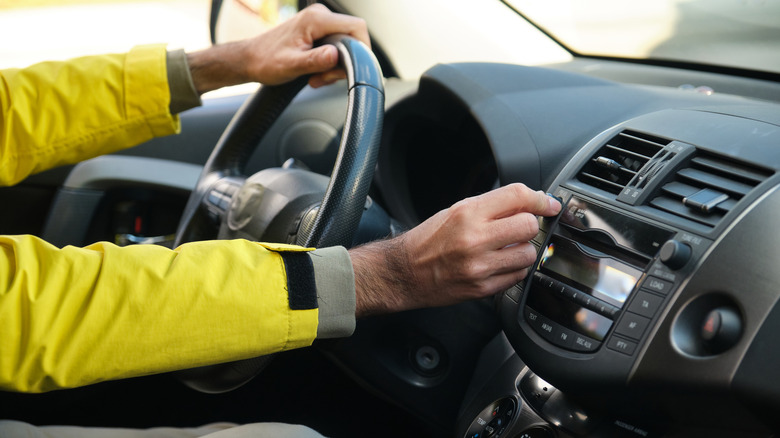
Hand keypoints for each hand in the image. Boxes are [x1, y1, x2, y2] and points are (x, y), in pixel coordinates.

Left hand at [187, 4, 369, 93]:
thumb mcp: (291, 65)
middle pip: (352, 38)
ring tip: (316, 77)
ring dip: (335, 66)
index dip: (362, 49)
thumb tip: (335, 56)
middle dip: (344, 63)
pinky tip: (315, 72)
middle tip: (325, 78)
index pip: (357, 27)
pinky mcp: (317, 31)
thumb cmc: (266, 61)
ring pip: (344, 45)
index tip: (353, 68)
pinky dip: (329, 63)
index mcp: (316, 20)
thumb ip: (315, 60)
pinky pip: (335, 47)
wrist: (250, 60)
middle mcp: (320, 16)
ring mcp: (319, 23)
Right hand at [351, 183, 561, 315]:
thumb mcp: (456, 211)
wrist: (405, 272)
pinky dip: (514, 269)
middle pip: (529, 225)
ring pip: (528, 254)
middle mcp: (474, 238)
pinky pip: (518, 276)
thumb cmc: (430, 239)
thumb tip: (530, 202)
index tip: (550, 204)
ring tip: (506, 249)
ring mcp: (480, 266)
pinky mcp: (483, 288)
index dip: (541, 199)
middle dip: (529, 226)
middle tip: (520, 229)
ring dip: (523, 250)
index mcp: (467, 213)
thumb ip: (492, 206)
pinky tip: (499, 264)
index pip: (517, 196)